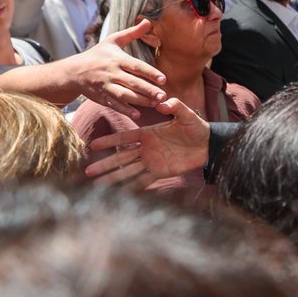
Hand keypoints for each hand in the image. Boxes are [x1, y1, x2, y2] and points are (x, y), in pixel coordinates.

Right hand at [70, 20, 166, 117]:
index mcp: (117, 59)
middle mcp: (112, 73)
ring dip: (141, 101)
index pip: (136, 66)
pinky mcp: (102, 97)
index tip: (163, 79)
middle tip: (163, 96)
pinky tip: (137, 115)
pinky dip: (125, 110)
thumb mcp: (113, 40)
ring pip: (125, 95)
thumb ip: (132, 33)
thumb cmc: (98, 54)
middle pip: (133, 82)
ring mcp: (106, 86)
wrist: (74, 71)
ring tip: (155, 104)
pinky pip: (115, 104)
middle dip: (149, 90)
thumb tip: (147, 21)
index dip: (150, 73)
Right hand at [85, 97, 210, 188]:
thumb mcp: (186, 115)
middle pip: (121, 157)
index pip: (124, 137)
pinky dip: (132, 186)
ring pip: (129, 170)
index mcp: (148, 133)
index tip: (93, 145)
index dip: (109, 141)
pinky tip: (120, 193)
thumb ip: (176, 107)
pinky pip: (144, 180)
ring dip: (114, 177)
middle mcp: (146, 148)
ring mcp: (152, 161)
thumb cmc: (197, 127)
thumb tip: (163, 102)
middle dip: (105, 164)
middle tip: (88, 171)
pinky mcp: (161, 172)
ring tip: (98, 184)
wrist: (208, 144)